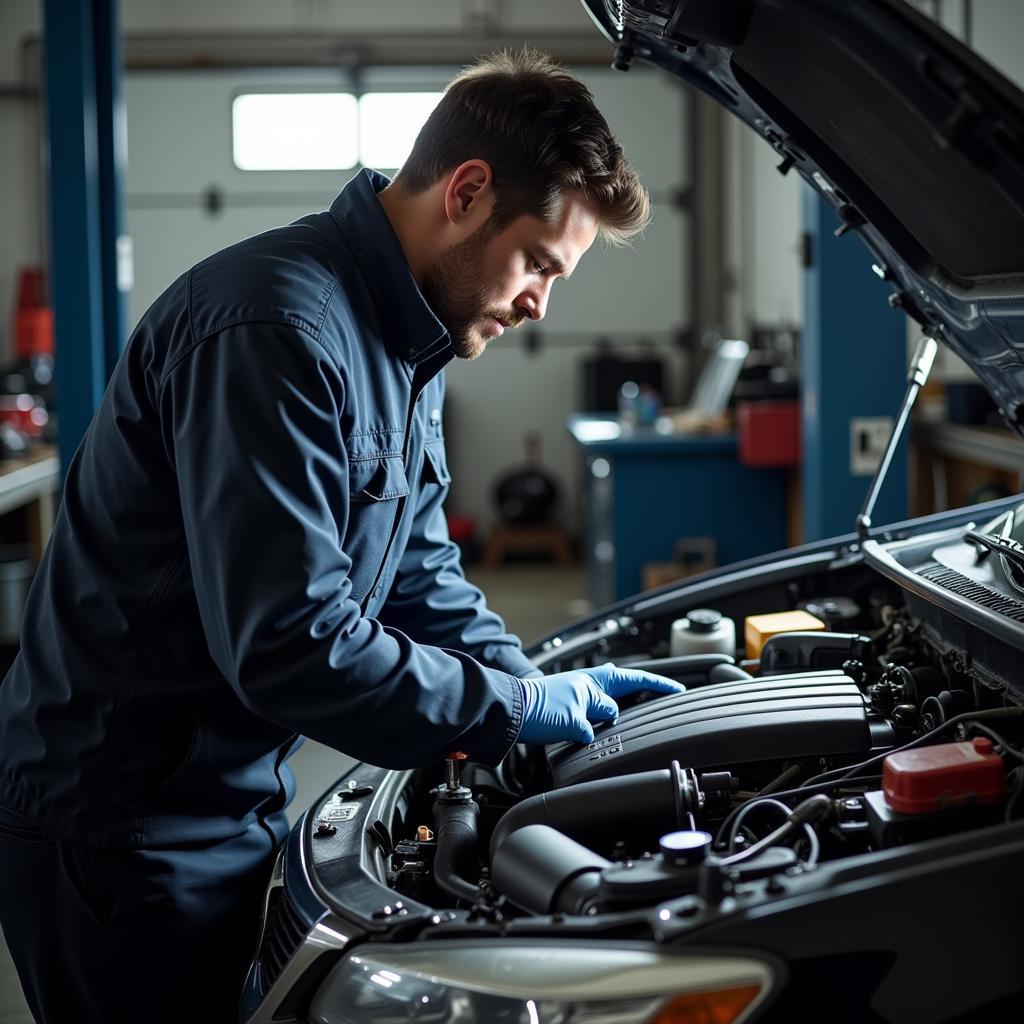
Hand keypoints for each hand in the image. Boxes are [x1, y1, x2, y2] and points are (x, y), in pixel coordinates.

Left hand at [517, 662, 684, 745]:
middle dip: (644, 689)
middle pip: (624, 684)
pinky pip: (594, 711)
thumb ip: (600, 718)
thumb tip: (610, 718)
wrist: (509, 713)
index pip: (635, 679)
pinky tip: (605, 727)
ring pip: (609, 698)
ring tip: (639, 711)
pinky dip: (604, 716)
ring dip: (623, 703)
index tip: (677, 690)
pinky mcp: (565, 707)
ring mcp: (576, 694)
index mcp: (594, 681)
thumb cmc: (538, 709)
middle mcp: (587, 684)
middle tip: (662, 697)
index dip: (658, 685)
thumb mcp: (577, 718)